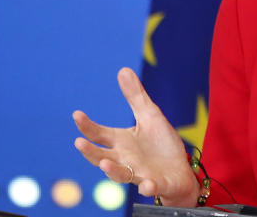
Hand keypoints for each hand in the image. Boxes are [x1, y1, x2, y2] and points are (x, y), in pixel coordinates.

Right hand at [73, 67, 197, 205]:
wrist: (179, 170)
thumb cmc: (160, 144)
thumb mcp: (150, 115)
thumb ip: (135, 97)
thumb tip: (122, 69)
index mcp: (121, 142)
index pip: (99, 134)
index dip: (87, 126)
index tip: (77, 114)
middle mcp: (124, 160)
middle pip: (102, 157)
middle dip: (90, 152)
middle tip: (79, 143)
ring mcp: (138, 173)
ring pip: (121, 175)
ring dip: (112, 170)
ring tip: (105, 164)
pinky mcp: (156, 184)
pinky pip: (150, 187)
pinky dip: (148, 187)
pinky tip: (148, 185)